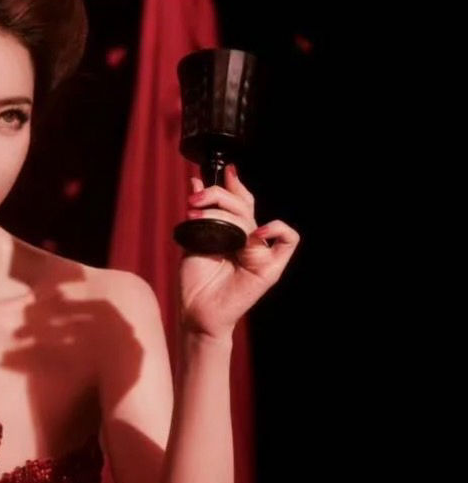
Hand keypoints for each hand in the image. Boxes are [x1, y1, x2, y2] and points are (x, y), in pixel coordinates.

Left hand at [179, 165, 300, 338]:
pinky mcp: (271, 267)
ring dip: (225, 212)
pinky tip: (252, 234)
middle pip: (244, 205)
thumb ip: (199, 214)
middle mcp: (250, 239)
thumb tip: (195, 182)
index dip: (234, 184)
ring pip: (253, 218)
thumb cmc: (195, 282)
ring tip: (200, 216)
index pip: (241, 201)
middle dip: (218, 195)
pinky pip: (288, 240)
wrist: (196, 312)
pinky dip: (276, 229)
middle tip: (195, 199)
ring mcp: (262, 252)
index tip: (224, 170)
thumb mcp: (193, 240)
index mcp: (234, 233)